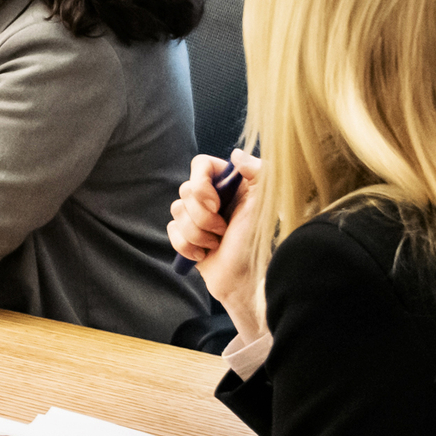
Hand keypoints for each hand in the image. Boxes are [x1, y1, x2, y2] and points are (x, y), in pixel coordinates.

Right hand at [170, 150, 267, 332]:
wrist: (244, 281)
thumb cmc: (256, 243)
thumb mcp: (264, 204)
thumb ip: (259, 173)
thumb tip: (236, 154)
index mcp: (229, 184)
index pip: (200, 164)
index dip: (201, 183)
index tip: (215, 202)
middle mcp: (212, 196)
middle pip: (186, 190)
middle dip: (203, 217)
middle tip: (223, 230)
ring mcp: (196, 216)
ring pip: (176, 212)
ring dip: (198, 234)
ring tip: (216, 244)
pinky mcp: (186, 235)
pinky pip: (172, 231)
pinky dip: (187, 246)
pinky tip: (204, 255)